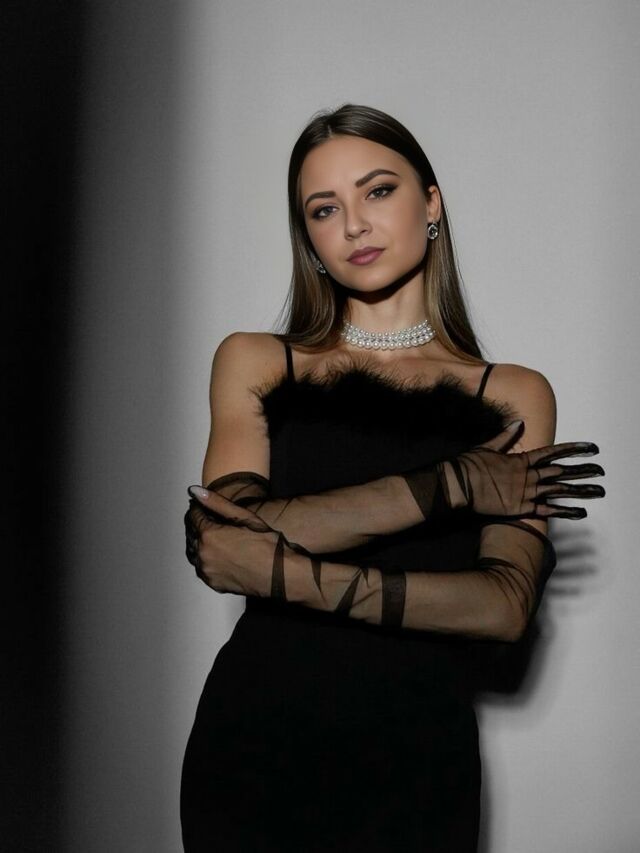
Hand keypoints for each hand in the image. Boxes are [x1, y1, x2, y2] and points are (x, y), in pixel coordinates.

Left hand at [184, 488, 274, 594]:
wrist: (281, 574)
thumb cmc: (267, 545)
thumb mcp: (244, 517)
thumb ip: (216, 503)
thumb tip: (194, 491)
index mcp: (209, 535)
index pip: (193, 516)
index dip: (197, 508)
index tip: (202, 505)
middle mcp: (203, 554)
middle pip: (191, 534)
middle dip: (196, 524)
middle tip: (207, 518)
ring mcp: (207, 571)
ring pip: (193, 552)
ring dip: (198, 542)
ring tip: (211, 536)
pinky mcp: (213, 583)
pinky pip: (201, 568)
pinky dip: (204, 559)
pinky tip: (216, 554)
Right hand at [439, 421, 604, 518]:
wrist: (459, 485)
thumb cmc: (470, 465)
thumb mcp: (488, 446)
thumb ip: (506, 436)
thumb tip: (519, 422)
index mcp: (521, 460)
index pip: (552, 453)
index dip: (573, 450)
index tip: (589, 448)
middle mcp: (527, 476)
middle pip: (560, 472)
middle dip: (581, 471)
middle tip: (599, 470)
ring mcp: (525, 493)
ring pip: (557, 491)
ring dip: (578, 491)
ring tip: (597, 490)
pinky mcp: (520, 509)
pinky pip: (546, 511)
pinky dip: (563, 511)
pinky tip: (579, 512)